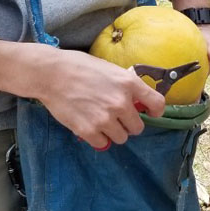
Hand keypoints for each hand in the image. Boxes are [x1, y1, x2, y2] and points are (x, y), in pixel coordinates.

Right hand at [0, 43, 165, 149]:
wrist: (52, 74)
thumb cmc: (80, 66)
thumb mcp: (110, 69)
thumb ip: (125, 84)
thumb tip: (136, 99)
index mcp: (129, 83)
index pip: (157, 104)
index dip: (155, 111)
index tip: (150, 113)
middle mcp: (121, 102)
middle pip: (137, 127)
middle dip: (128, 123)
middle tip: (115, 115)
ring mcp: (105, 118)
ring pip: (121, 138)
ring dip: (113, 131)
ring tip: (100, 119)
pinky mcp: (89, 131)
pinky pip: (103, 143)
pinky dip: (98, 138)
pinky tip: (89, 125)